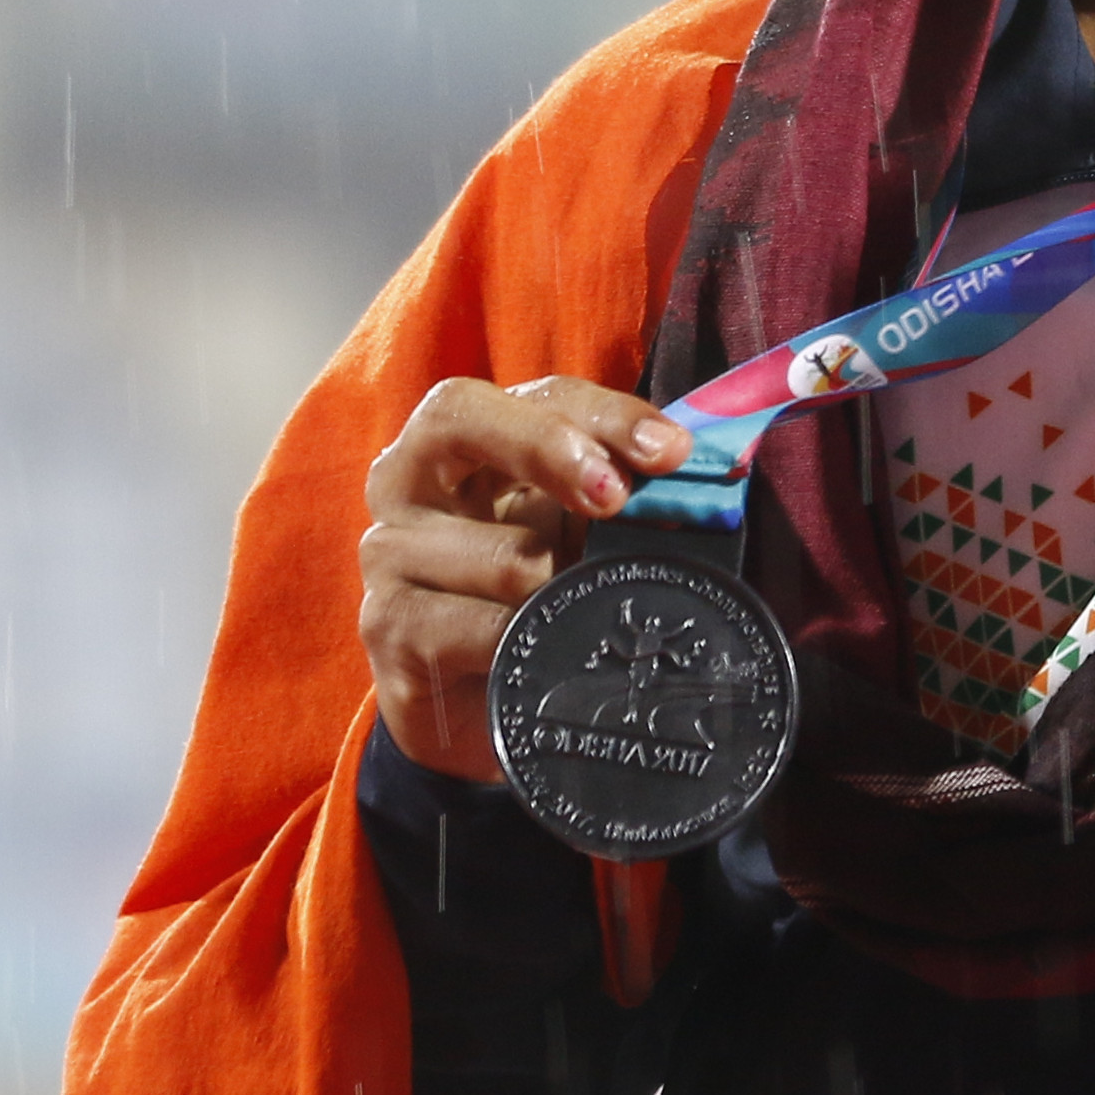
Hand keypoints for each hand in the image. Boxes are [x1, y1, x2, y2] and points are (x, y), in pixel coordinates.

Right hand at [357, 377, 694, 780]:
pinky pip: (475, 627)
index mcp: (465, 434)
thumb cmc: (535, 585)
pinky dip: (524, 639)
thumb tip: (707, 476)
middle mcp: (409, 476)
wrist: (478, 700)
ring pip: (498, 551)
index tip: (671, 450)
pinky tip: (539, 648)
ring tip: (581, 605)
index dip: (607, 413)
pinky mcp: (387, 625)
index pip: (536, 394)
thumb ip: (628, 488)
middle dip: (549, 446)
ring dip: (560, 583)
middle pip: (460, 416)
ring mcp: (388, 550)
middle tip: (616, 495)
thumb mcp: (581, 524)